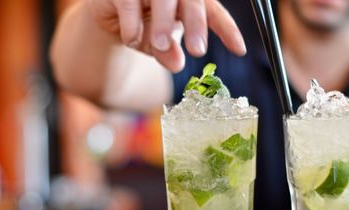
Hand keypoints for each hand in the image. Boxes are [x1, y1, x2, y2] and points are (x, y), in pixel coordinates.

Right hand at [86, 0, 245, 71]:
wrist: (108, 14)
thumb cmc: (143, 25)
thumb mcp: (159, 44)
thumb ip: (168, 52)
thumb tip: (176, 64)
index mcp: (189, 0)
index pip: (213, 12)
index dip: (227, 30)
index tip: (240, 51)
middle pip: (192, 0)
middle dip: (196, 25)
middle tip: (198, 51)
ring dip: (163, 24)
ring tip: (161, 46)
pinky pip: (128, 4)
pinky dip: (132, 27)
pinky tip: (131, 40)